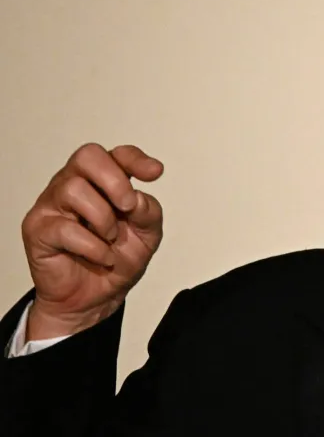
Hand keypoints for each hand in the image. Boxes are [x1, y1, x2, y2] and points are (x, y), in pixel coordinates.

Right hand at [20, 143, 163, 340]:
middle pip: (87, 156)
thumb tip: (137, 199)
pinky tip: (102, 257)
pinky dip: (93, 246)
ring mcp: (53, 206)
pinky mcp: (38, 230)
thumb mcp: (147, 235)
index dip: (135, 159)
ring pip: (74, 189)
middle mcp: (75, 186)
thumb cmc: (117, 259)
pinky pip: (65, 228)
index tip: (155, 173)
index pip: (116, 155)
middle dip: (114, 180)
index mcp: (103, 182)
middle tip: (128, 207)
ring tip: (111, 239)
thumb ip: (149, 212)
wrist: (96, 298)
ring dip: (103, 218)